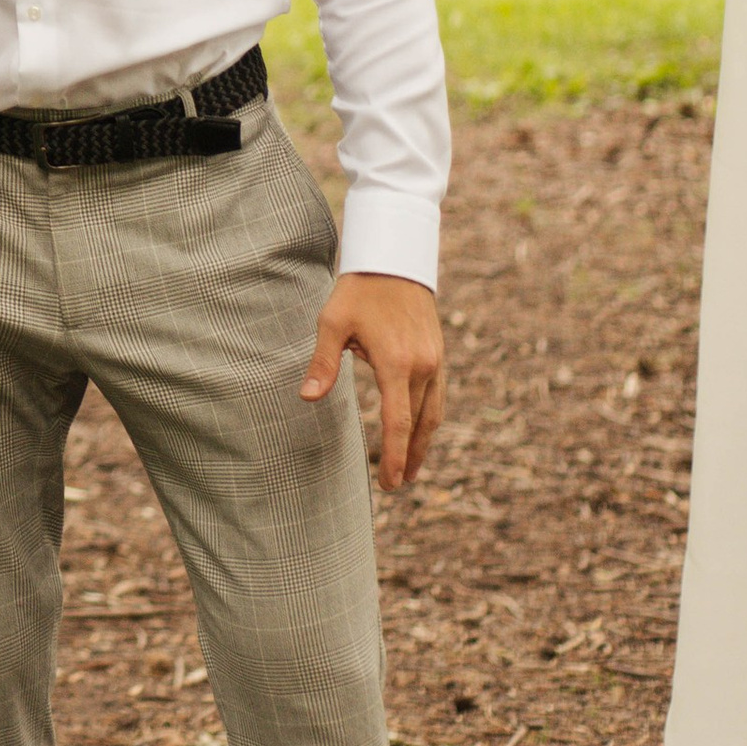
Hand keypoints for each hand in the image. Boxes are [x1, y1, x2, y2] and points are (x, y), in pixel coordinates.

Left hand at [301, 273, 444, 488]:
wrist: (395, 260)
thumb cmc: (359, 291)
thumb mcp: (333, 322)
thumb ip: (323, 363)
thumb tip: (308, 398)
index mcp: (398, 363)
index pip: (398, 422)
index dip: (395, 456)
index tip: (390, 482)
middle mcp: (423, 366)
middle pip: (419, 424)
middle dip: (410, 457)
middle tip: (397, 485)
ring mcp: (436, 361)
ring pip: (433, 413)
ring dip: (423, 443)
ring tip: (413, 469)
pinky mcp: (438, 354)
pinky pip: (438, 396)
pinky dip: (429, 420)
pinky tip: (420, 431)